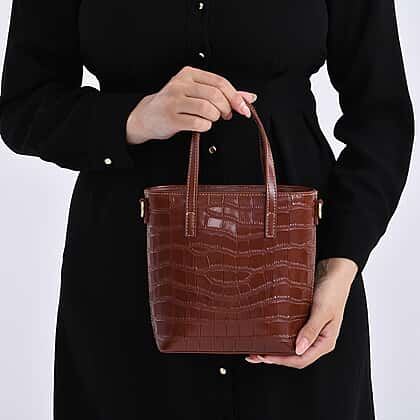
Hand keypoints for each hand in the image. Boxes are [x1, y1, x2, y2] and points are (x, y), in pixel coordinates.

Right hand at [126, 65, 257, 144]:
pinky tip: (201, 125)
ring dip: (215, 118)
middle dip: (226, 108)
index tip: (243, 108)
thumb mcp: (196, 92)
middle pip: (215, 95)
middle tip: (225, 116)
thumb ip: (223, 93)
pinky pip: (198, 123)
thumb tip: (249, 97)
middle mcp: (180, 84)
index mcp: (189, 74)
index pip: (219, 82)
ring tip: (210, 119)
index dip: (235, 96)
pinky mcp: (171, 118)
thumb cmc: (174, 104)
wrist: (147, 116)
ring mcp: (174, 101)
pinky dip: (205, 126)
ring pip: (207, 109)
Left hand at [245, 257, 357, 368]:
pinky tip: (267, 334)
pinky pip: (289, 333)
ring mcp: (310, 330)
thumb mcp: (323, 310)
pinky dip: (278, 336)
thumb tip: (298, 350)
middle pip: (294, 356)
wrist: (334, 270)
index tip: (265, 356)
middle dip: (275, 357)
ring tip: (257, 348)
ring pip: (290, 345)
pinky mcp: (304, 320)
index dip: (281, 360)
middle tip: (254, 354)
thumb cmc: (333, 291)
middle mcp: (317, 339)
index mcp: (325, 342)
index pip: (301, 359)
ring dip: (274, 348)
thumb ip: (311, 330)